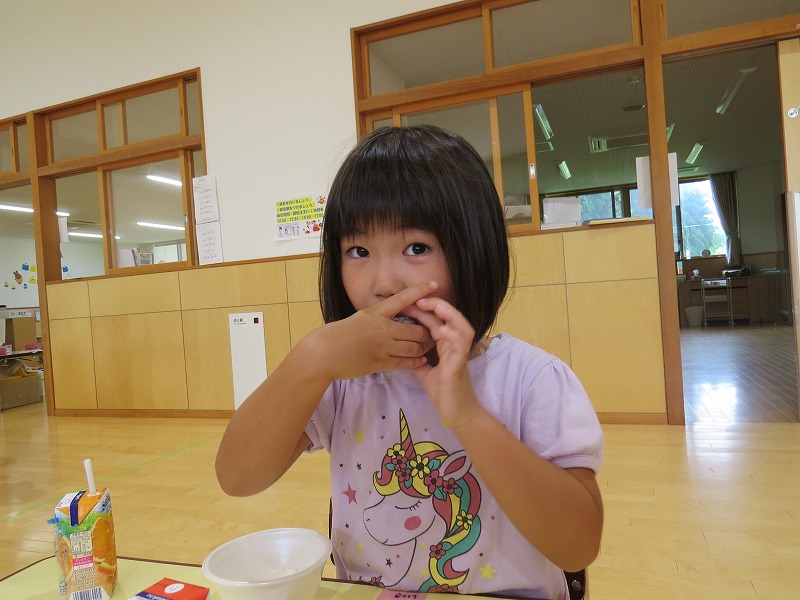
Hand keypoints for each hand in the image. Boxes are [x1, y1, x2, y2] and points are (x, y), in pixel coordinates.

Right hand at [304, 281, 435, 381]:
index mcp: (375, 312)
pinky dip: (415, 361)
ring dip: (421, 348)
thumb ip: (376, 318)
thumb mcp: (358, 318)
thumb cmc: (338, 335)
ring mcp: (382, 346)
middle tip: (432, 333)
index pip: (402, 299)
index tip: (434, 285)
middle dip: (426, 332)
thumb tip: (390, 317)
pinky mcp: (380, 362)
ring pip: (412, 347)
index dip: (420, 291)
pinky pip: (404, 362)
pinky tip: (420, 360)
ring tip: (425, 348)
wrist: (323, 353)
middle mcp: (381, 328)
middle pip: (415, 329)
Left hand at [407, 296, 482, 429]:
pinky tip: (443, 329)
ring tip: (434, 305)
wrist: (458, 414)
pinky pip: (461, 345)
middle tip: (416, 298)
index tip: (406, 304)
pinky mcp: (461, 364)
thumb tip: (399, 350)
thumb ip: (415, 359)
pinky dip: (454, 335)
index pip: (435, 322)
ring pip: (460, 326)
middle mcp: (455, 346)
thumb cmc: (443, 394)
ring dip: (448, 314)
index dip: (423, 311)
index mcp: (446, 346)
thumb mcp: (424, 372)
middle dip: (432, 306)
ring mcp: (460, 354)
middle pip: (447, 319)